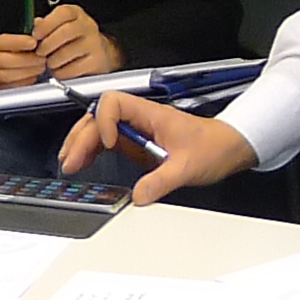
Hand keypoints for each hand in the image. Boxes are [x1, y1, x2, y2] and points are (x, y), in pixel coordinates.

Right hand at [0, 34, 47, 95]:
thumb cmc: (3, 59)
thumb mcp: (11, 44)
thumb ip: (26, 35)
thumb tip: (39, 23)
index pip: (1, 42)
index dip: (17, 42)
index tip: (33, 43)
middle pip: (2, 60)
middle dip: (25, 61)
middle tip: (41, 59)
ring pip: (4, 76)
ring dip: (25, 73)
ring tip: (39, 69)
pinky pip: (6, 90)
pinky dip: (21, 85)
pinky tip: (31, 80)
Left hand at [30, 5, 120, 81]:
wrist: (97, 54)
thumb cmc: (72, 39)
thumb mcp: (58, 26)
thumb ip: (46, 25)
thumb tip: (36, 24)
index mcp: (76, 13)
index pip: (63, 13)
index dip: (46, 24)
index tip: (36, 35)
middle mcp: (87, 26)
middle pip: (66, 32)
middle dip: (48, 44)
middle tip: (39, 52)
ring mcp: (94, 43)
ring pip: (68, 52)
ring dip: (53, 60)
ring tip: (49, 62)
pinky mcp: (97, 61)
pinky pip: (73, 69)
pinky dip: (61, 72)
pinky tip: (59, 70)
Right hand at [59, 90, 254, 204]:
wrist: (230, 146)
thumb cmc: (214, 146)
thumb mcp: (188, 168)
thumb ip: (161, 182)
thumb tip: (137, 196)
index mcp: (151, 115)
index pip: (113, 103)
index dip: (104, 122)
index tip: (107, 145)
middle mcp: (140, 118)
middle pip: (98, 117)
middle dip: (81, 137)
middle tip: (71, 161)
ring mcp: (137, 129)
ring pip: (98, 128)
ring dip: (81, 143)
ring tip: (70, 163)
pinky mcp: (137, 142)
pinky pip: (107, 141)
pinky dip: (92, 151)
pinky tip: (84, 162)